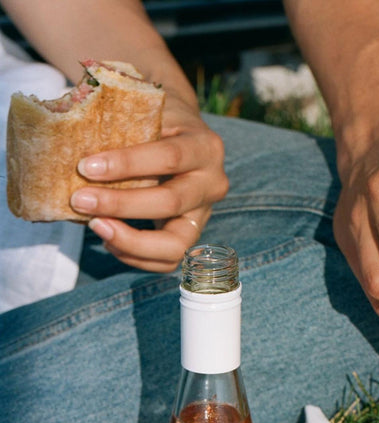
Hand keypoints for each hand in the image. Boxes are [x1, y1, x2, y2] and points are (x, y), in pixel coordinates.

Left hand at [70, 90, 228, 270]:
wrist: (179, 136)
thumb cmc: (155, 122)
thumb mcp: (146, 113)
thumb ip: (124, 128)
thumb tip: (75, 149)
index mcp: (205, 146)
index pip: (169, 158)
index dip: (127, 164)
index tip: (85, 167)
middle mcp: (212, 183)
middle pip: (170, 203)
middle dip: (121, 205)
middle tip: (80, 201)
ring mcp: (204, 215)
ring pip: (175, 244)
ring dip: (130, 241)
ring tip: (96, 226)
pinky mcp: (191, 237)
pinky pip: (167, 261)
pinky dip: (134, 255)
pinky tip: (108, 239)